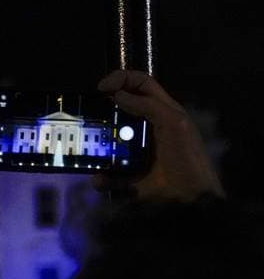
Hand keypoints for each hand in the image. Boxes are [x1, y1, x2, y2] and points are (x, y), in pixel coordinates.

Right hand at [95, 70, 222, 200]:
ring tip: (86, 149)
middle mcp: (147, 127)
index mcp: (162, 111)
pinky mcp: (129, 175)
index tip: (100, 87)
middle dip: (102, 110)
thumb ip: (149, 106)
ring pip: (109, 142)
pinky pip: (108, 173)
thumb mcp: (175, 124)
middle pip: (120, 110)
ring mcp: (136, 151)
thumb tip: (117, 95)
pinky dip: (101, 178)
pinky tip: (100, 180)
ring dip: (96, 147)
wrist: (191, 200)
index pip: (141, 84)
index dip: (121, 78)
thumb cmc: (187, 158)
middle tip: (87, 115)